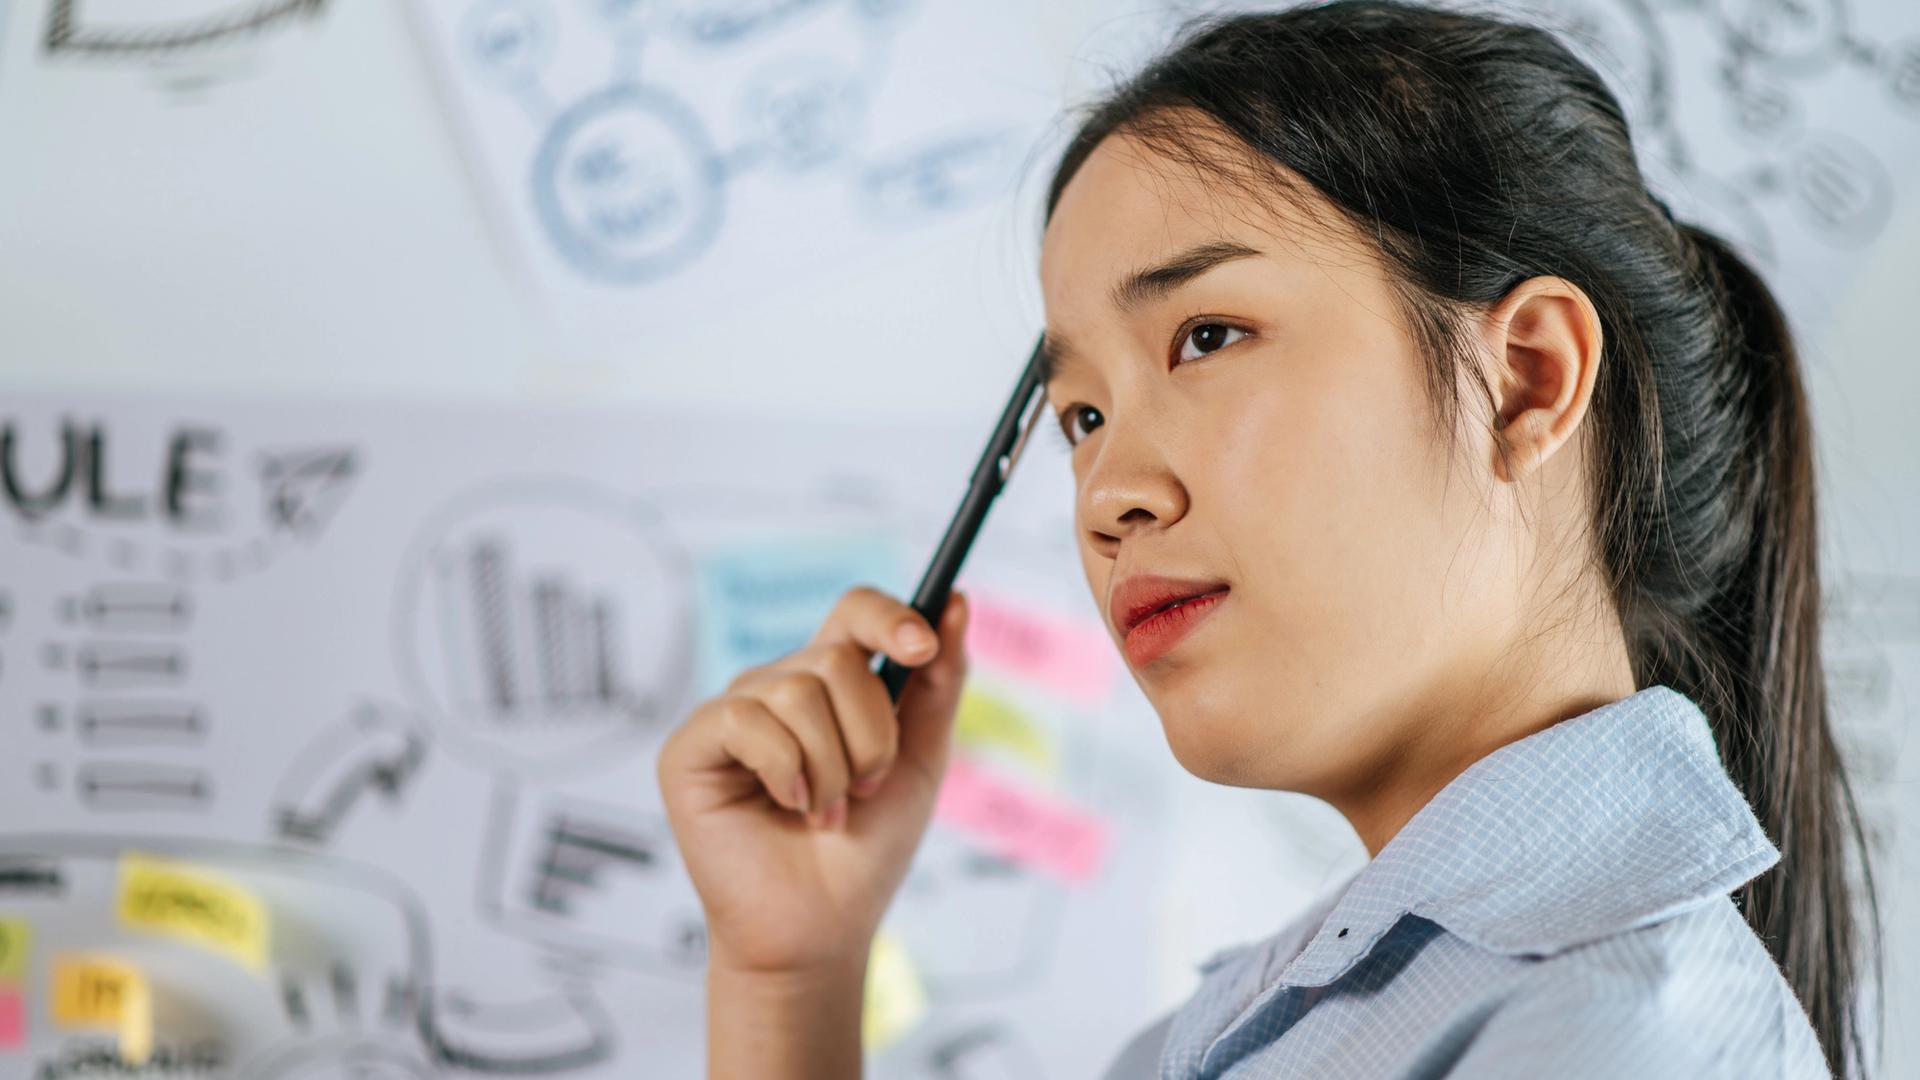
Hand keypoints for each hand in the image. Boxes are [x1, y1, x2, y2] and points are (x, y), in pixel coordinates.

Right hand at [657, 586, 970, 976]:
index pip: (854, 612)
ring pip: (797, 691)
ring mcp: (732, 714)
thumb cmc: (866, 850)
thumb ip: (940, 683)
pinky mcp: (691, 746)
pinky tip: (787, 806)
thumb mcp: (921, 760)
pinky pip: (746, 720)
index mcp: (831, 684)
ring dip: (831, 767)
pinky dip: (785, 771)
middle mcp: (777, 688)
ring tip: (824, 812)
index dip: (889, 617)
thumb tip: (957, 601)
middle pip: (836, 658)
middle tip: (863, 789)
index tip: (922, 649)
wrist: (823, 928)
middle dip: (871, 736)